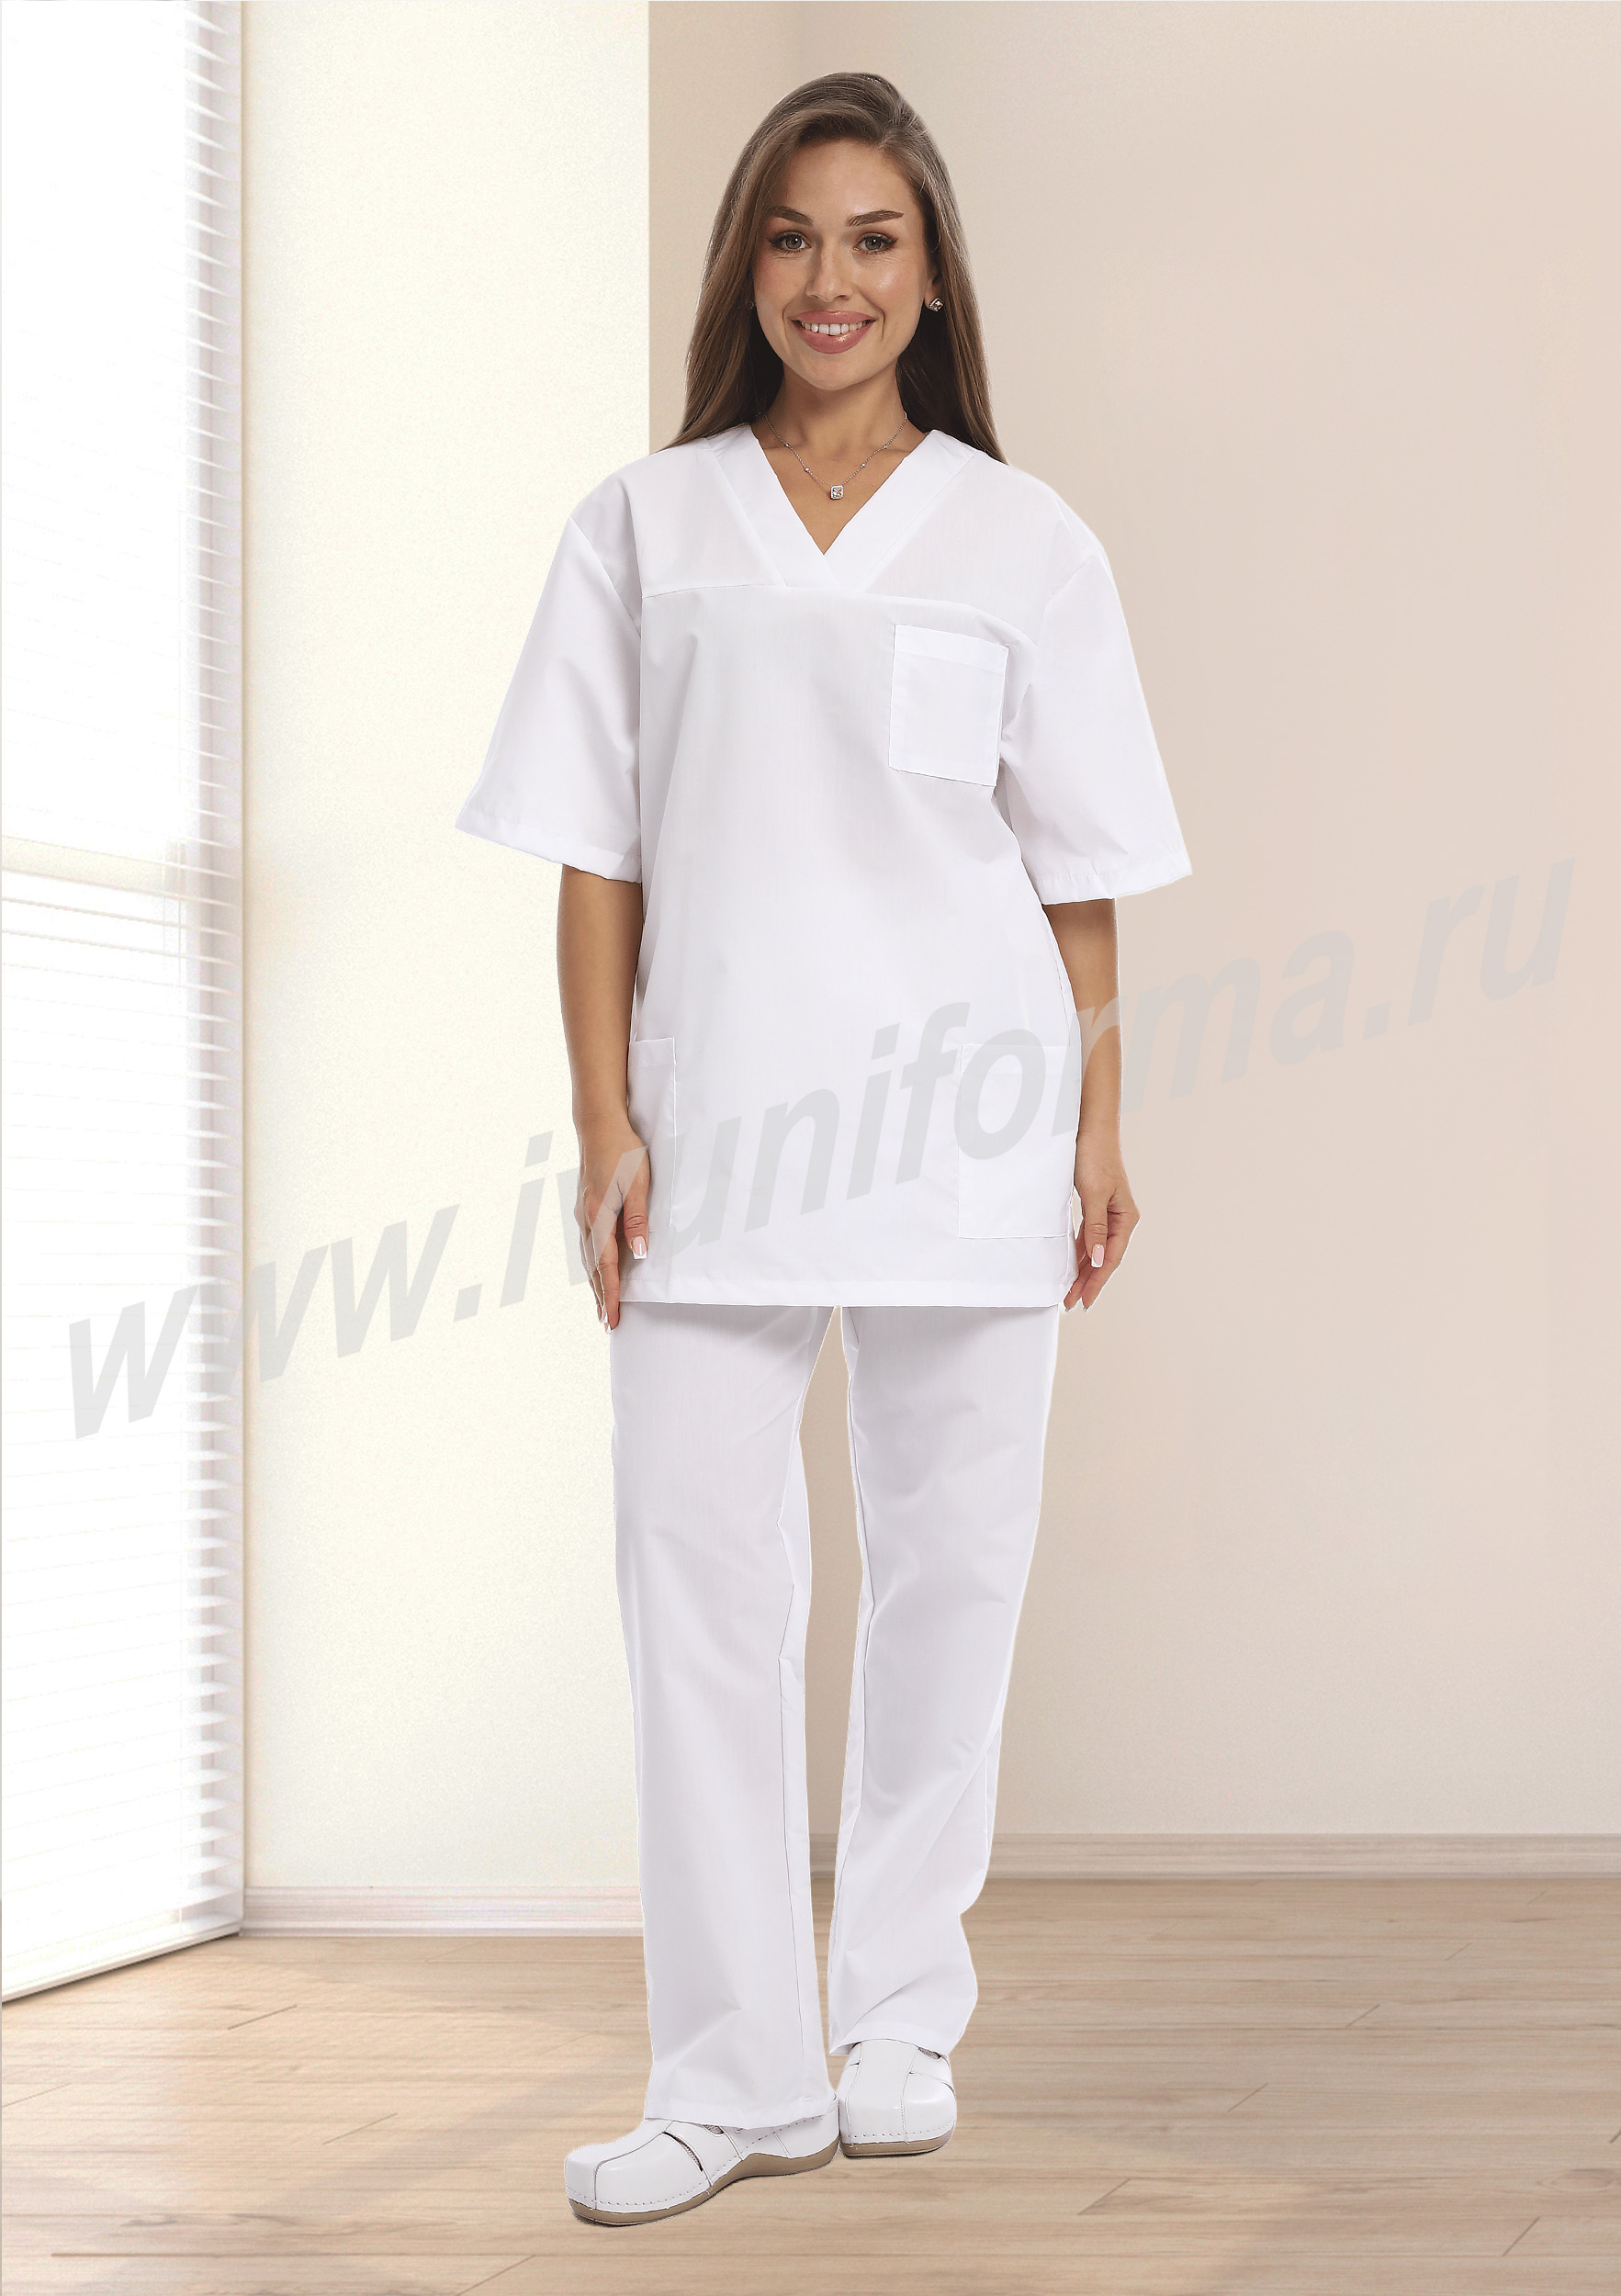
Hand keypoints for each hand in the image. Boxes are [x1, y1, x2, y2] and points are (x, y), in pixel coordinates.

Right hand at [575, 1112, 650, 1330]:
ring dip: (594, 1283)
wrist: (598, 1124)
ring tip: (601, 1304)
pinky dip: (591, 1263)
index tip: (613, 1319)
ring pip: (587, 1257)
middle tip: (607, 1323)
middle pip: (592, 1268)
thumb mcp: (638, 1183)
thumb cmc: (623, 1151)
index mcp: (600, 1217)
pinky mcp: (585, 1205)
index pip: (606, 1267)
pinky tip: (595, 1267)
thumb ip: (638, 1219)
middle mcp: (586, 1219)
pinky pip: (587, 1243)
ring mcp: (582, 1213)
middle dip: (600, 1297)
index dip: (611, 1295)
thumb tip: (638, 1254)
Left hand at [1064, 1128, 1138, 1312]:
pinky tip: (1072, 1265)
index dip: (1096, 1281)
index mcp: (1126, 1218)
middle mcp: (1120, 1219)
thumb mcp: (1093, 1196)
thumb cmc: (1095, 1157)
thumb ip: (1096, 1229)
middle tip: (1071, 1303)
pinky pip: (1089, 1237)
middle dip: (1088, 1281)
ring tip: (1070, 1290)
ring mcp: (1108, 1214)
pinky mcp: (1096, 1207)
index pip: (1111, 1258)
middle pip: (1104, 1258)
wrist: (1090, 1130)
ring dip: (1083, 1270)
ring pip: (1096, 1250)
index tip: (1083, 1300)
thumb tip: (1098, 1260)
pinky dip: (1080, 1252)